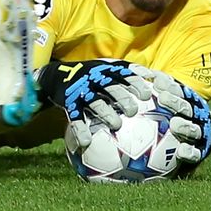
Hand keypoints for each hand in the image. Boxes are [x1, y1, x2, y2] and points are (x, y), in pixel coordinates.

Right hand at [36, 60, 154, 147]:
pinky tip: (85, 141)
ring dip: (106, 112)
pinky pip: (74, 116)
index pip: (122, 73)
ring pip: (95, 101)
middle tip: (133, 111)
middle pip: (110, 87)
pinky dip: (79, 128)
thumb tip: (154, 79)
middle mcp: (93, 78)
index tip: (147, 95)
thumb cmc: (89, 76)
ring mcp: (80, 89)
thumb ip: (124, 75)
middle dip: (122, 98)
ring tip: (117, 125)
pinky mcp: (68, 101)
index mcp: (105, 70)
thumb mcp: (105, 69)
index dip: (135, 82)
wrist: (56, 75)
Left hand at [131, 65, 210, 167]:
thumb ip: (149, 86)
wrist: (174, 148)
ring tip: (174, 124)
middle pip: (187, 108)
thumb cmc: (157, 117)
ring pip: (194, 130)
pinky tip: (182, 150)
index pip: (179, 91)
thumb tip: (135, 75)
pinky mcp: (197, 152)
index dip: (170, 86)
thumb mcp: (155, 99)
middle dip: (176, 103)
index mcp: (185, 101)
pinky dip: (190, 152)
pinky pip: (195, 154)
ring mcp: (197, 134)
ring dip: (186, 126)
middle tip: (163, 98)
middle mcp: (193, 117)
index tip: (156, 84)